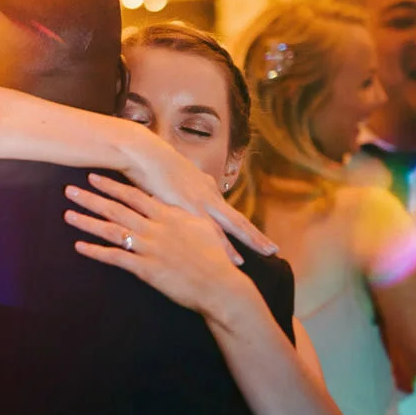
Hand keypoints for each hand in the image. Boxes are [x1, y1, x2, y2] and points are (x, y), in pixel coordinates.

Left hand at [65, 173, 246, 315]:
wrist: (220, 285)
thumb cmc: (215, 257)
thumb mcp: (203, 227)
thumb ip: (186, 214)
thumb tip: (179, 204)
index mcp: (168, 216)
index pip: (135, 195)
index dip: (112, 186)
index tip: (94, 177)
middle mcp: (155, 228)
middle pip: (117, 209)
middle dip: (92, 198)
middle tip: (69, 190)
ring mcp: (149, 247)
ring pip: (112, 230)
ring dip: (87, 222)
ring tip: (67, 214)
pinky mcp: (145, 268)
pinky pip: (115, 258)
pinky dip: (96, 252)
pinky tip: (79, 246)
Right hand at [122, 132, 274, 261]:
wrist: (143, 154)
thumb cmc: (151, 164)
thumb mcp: (170, 177)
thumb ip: (181, 187)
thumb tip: (180, 194)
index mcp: (204, 187)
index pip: (226, 212)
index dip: (239, 226)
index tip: (250, 237)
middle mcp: (208, 195)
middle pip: (238, 219)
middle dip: (255, 235)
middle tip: (272, 249)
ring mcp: (202, 203)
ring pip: (232, 226)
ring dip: (250, 240)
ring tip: (265, 254)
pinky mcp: (191, 210)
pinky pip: (212, 233)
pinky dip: (225, 248)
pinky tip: (234, 260)